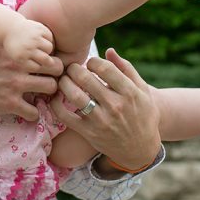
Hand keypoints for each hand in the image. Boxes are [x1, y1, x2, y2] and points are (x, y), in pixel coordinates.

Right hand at [0, 36, 62, 120]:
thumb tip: (7, 27)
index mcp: (13, 47)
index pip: (46, 48)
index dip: (48, 55)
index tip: (43, 61)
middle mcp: (18, 64)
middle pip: (55, 68)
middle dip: (54, 73)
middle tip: (47, 78)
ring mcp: (15, 84)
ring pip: (50, 89)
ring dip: (46, 93)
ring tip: (39, 95)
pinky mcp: (8, 104)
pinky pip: (33, 112)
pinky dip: (32, 113)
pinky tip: (25, 110)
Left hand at [2, 19, 54, 70]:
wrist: (8, 28)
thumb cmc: (13, 46)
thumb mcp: (14, 59)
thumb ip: (26, 66)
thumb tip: (45, 73)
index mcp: (20, 57)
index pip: (37, 67)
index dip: (38, 65)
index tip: (37, 63)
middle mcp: (28, 48)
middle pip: (46, 60)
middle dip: (48, 61)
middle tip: (47, 60)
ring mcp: (34, 38)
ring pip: (49, 48)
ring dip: (47, 49)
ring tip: (42, 48)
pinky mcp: (39, 29)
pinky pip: (50, 37)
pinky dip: (48, 39)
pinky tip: (42, 39)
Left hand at [49, 48, 161, 171]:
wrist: (141, 149)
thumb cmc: (143, 114)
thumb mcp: (142, 90)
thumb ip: (126, 69)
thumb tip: (109, 50)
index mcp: (129, 92)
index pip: (105, 68)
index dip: (93, 61)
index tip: (90, 63)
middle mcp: (115, 106)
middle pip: (85, 78)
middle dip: (74, 68)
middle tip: (72, 68)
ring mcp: (101, 120)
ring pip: (74, 96)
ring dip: (64, 83)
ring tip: (64, 80)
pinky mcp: (89, 133)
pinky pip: (66, 116)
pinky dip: (56, 105)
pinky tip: (57, 98)